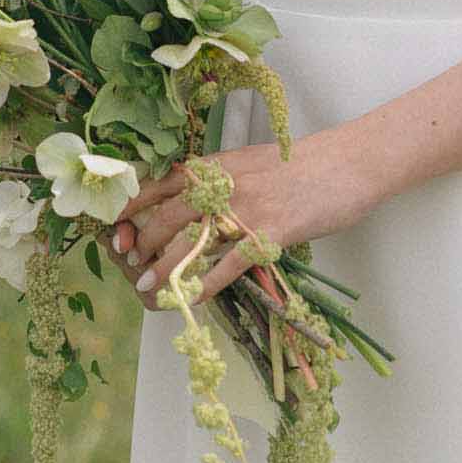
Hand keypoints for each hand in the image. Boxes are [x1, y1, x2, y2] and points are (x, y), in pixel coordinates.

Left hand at [104, 127, 375, 311]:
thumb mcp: (249, 163)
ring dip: (165, 270)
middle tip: (131, 265)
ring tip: (149, 290)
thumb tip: (186, 205)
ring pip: (191, 242)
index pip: (161, 184)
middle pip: (168, 216)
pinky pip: (229, 264)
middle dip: (143, 244)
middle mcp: (223, 183)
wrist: (346, 162)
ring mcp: (246, 208)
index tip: (115, 229)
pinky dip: (208, 284)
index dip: (134, 209)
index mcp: (216, 164)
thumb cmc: (299, 165)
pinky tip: (195, 300)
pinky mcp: (270, 231)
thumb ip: (218, 181)